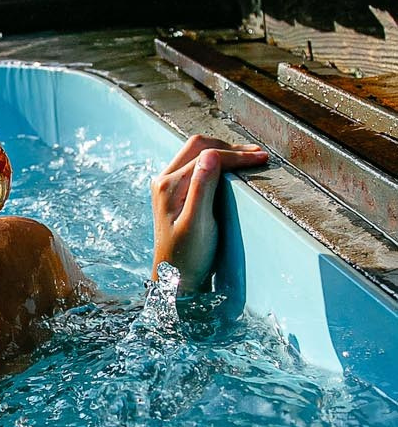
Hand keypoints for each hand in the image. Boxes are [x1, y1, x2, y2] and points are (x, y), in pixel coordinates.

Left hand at [151, 135, 267, 292]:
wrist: (174, 279)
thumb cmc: (187, 257)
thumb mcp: (197, 224)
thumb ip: (202, 188)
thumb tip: (211, 155)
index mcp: (168, 185)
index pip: (207, 156)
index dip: (236, 155)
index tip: (262, 159)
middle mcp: (164, 180)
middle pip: (199, 147)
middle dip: (231, 148)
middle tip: (258, 154)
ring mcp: (167, 185)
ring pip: (197, 153)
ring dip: (224, 152)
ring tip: (251, 157)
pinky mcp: (174, 193)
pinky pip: (195, 165)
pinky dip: (216, 162)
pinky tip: (232, 167)